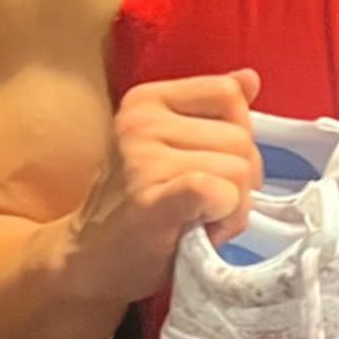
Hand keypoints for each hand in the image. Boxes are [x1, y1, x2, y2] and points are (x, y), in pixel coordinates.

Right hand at [67, 69, 264, 305]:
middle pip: (240, 137)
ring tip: (201, 220)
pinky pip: (218, 191)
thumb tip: (250, 78)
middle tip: (207, 205)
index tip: (215, 162)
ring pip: (240, 170)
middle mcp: (140, 123)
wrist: (88, 259)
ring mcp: (143, 162)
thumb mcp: (168, 143)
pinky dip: (226, 215)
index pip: (227, 93)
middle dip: (241, 178)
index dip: (238, 131)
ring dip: (235, 206)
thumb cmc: (135, 204)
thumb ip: (209, 110)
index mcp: (146, 100)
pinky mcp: (152, 202)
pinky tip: (203, 230)